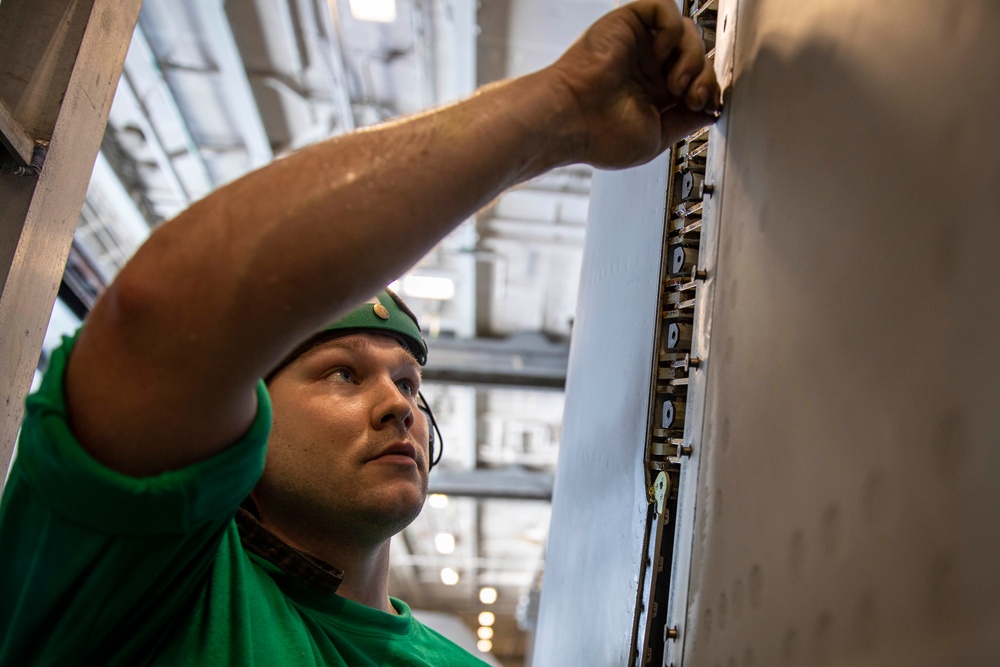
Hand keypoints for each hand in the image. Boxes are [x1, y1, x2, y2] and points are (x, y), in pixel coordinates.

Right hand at [546, 0, 720, 168]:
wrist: (570, 121)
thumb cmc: (599, 135)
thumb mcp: (656, 138)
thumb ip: (685, 122)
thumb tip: (710, 111)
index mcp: (654, 92)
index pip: (696, 78)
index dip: (709, 88)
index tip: (707, 105)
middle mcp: (648, 66)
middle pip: (697, 53)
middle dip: (705, 76)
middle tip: (693, 97)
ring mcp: (639, 44)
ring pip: (686, 30)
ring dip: (692, 57)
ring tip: (676, 82)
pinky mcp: (627, 23)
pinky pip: (663, 8)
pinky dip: (671, 29)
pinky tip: (659, 54)